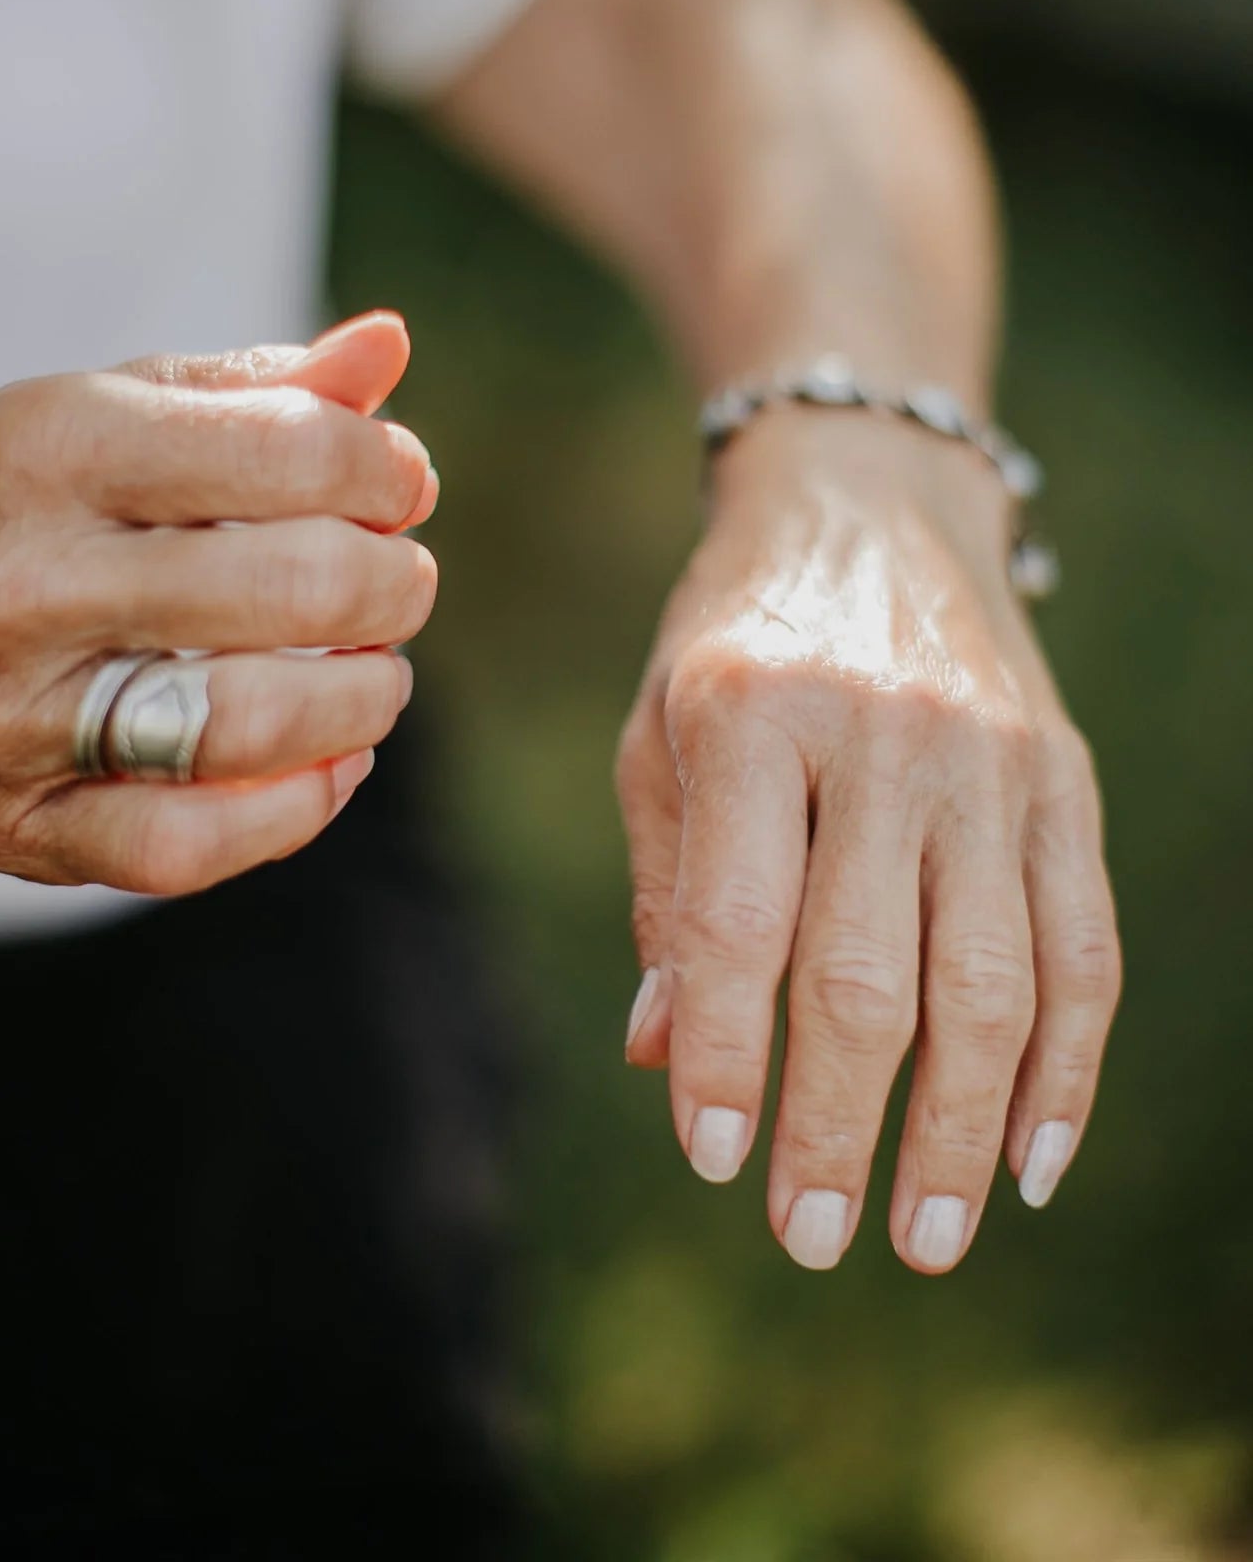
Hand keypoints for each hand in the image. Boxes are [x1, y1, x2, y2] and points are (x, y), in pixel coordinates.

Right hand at [0, 312, 437, 895]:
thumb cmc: (30, 504)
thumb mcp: (119, 411)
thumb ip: (260, 388)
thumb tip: (388, 346)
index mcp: (51, 451)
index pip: (288, 454)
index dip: (384, 472)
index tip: (399, 487)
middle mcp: (19, 583)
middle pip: (294, 588)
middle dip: (393, 583)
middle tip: (397, 579)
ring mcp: (8, 717)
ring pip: (252, 726)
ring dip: (365, 697)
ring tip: (374, 667)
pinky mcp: (16, 825)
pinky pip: (192, 847)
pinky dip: (298, 808)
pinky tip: (333, 758)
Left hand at [617, 406, 1119, 1273]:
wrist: (871, 505)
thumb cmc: (737, 636)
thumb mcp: (662, 728)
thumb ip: (668, 885)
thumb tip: (661, 1056)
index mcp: (751, 711)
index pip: (735, 919)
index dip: (723, 1051)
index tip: (713, 1159)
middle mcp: (882, 733)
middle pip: (868, 973)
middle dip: (841, 1126)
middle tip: (813, 1240)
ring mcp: (990, 758)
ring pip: (993, 981)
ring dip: (964, 1130)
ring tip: (928, 1238)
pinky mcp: (1064, 779)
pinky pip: (1082, 945)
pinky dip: (1067, 1067)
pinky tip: (1036, 1160)